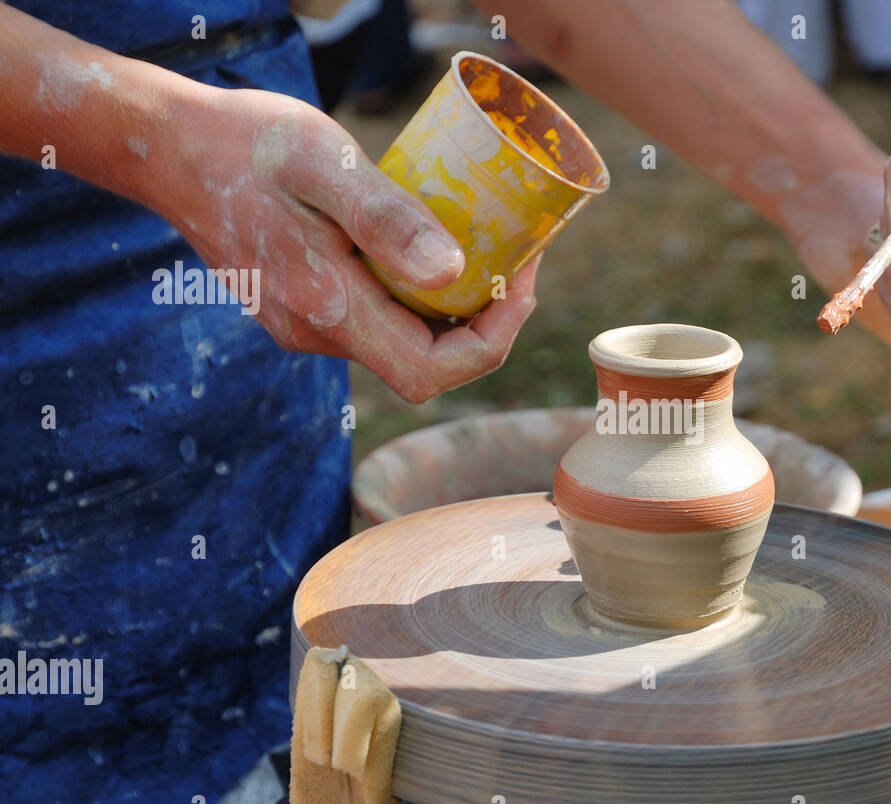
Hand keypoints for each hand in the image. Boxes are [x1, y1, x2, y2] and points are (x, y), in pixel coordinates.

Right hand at [153, 87, 537, 401]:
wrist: (168, 148)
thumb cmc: (246, 144)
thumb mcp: (323, 165)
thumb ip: (385, 220)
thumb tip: (452, 272)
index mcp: (326, 306)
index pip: (432, 370)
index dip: (492, 341)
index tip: (521, 282)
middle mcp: (314, 332)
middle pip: (424, 363)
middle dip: (483, 324)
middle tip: (517, 262)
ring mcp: (305, 325)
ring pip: (401, 342)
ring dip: (451, 310)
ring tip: (485, 249)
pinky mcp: (301, 308)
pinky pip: (376, 320)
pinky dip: (415, 296)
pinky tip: (427, 249)